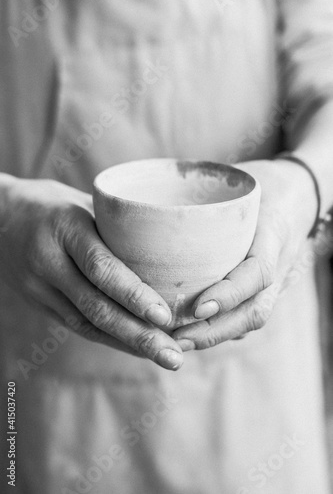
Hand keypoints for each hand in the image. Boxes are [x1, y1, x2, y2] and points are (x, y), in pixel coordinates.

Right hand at [0, 176, 182, 369]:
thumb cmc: (50, 203)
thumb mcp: (81, 201)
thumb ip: (117, 224)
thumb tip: (167, 247)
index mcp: (64, 228)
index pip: (101, 268)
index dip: (134, 294)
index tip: (165, 316)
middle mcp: (49, 262)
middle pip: (96, 307)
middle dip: (138, 335)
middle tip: (174, 357)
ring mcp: (39, 287)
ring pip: (87, 324)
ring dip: (129, 344)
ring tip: (165, 357)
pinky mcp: (39, 303)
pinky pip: (77, 325)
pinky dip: (110, 339)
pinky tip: (137, 348)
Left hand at [173, 159, 316, 350]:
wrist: (299, 192)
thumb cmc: (263, 182)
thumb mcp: (239, 180)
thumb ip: (204, 193)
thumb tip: (150, 207)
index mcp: (273, 231)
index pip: (258, 271)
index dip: (230, 293)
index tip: (197, 307)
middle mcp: (279, 262)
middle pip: (255, 310)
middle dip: (215, 331)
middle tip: (176, 338)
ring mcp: (278, 279)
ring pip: (252, 319)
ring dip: (215, 336)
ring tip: (177, 342)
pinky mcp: (268, 288)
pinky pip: (248, 314)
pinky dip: (222, 328)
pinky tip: (192, 333)